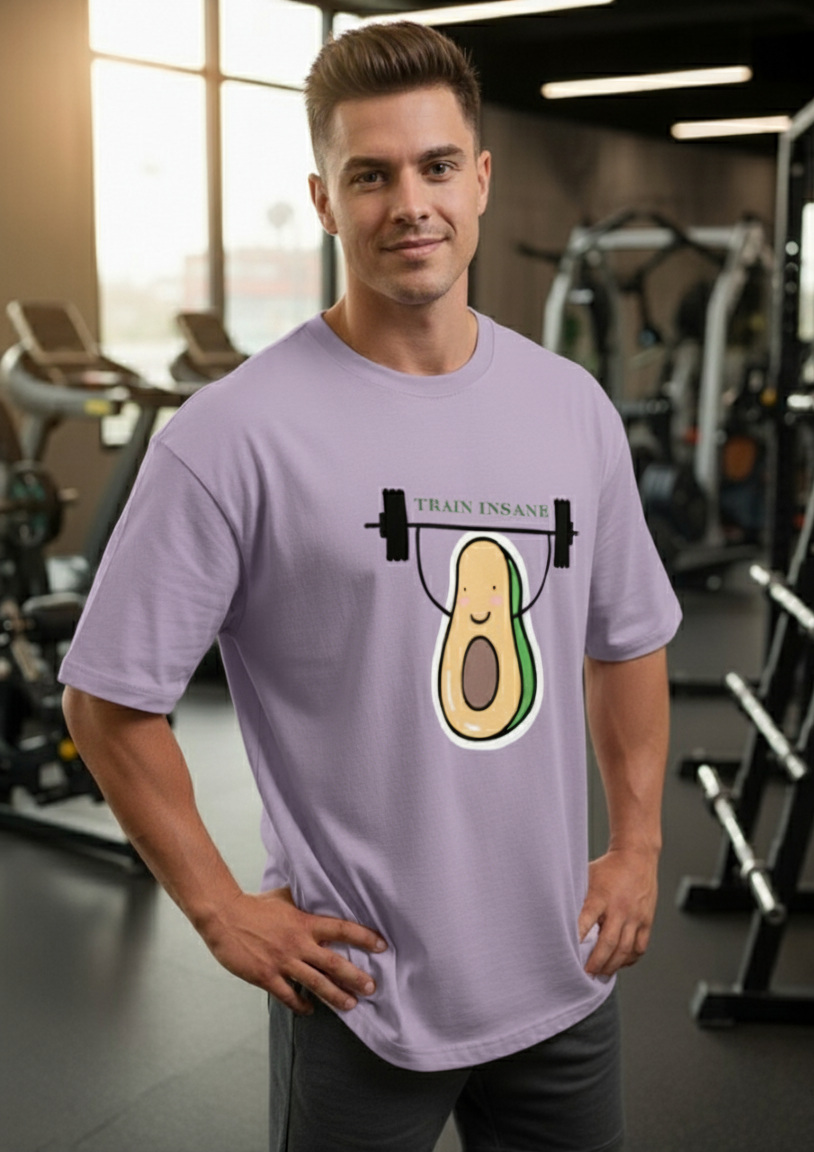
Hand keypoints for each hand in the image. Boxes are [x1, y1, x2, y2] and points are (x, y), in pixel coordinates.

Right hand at [200, 886, 386, 1014]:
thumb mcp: (284, 896)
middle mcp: (298, 944)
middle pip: (334, 963)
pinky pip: (289, 996)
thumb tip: (316, 889)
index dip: (364, 937)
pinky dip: (301, 1005)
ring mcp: (283, 962)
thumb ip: (302, 898)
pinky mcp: (267, 977)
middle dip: (355, 977)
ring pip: (316, 984)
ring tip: (350, 1005)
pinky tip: (310, 1010)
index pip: (342, 929)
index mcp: (305, 923)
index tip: (382, 945)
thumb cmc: (254, 905)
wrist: (225, 917)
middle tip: (372, 988)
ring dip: (336, 996)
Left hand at [578, 847, 658, 977]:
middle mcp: (620, 908)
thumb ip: (578, 898)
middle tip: (585, 974)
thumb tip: (561, 916)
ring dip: (612, 965)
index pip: (586, 921)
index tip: (568, 953)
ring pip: (624, 949)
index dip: (577, 938)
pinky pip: (640, 947)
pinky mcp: (647, 921)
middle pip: (608, 943)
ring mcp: (635, 916)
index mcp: (601, 896)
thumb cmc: (609, 868)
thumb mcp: (587, 876)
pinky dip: (629, 959)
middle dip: (595, 962)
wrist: (637, 856)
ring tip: (601, 973)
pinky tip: (620, 963)